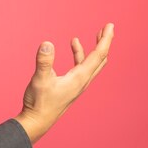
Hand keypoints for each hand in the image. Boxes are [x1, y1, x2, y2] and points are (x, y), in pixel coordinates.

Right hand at [14, 23, 114, 143]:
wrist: (37, 121)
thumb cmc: (39, 102)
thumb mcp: (40, 79)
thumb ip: (44, 61)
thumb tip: (47, 43)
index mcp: (79, 77)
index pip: (98, 54)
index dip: (105, 39)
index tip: (109, 25)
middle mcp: (82, 81)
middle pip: (99, 59)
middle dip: (103, 43)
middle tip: (105, 29)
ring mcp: (76, 86)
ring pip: (89, 65)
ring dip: (88, 51)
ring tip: (76, 39)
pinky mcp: (69, 88)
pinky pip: (79, 70)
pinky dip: (77, 58)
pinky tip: (67, 55)